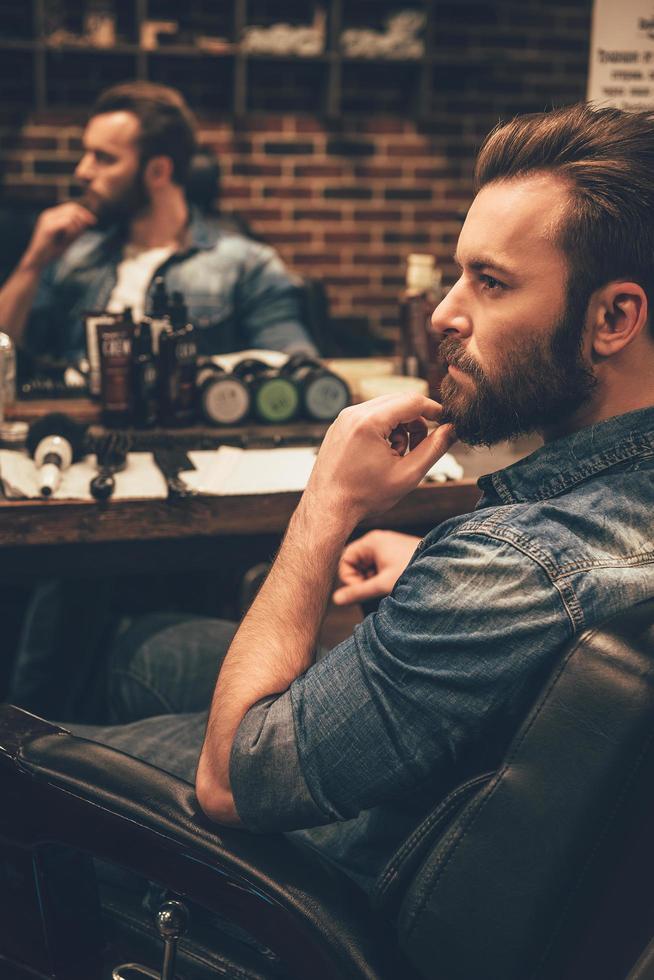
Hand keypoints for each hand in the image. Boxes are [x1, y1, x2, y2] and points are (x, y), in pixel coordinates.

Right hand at [20, 201, 96, 270]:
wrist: (37, 262)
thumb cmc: (51, 253)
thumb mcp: (68, 240)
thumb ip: (76, 231)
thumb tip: (88, 222)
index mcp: (51, 216)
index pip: (71, 207)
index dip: (84, 213)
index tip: (94, 222)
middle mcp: (48, 214)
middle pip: (72, 208)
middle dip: (84, 217)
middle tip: (91, 226)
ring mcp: (47, 219)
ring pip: (71, 215)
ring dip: (77, 228)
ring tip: (71, 239)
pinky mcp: (48, 227)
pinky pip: (67, 223)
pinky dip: (72, 231)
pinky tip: (67, 239)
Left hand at [301, 393, 455, 529]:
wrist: (327, 509)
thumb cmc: (363, 497)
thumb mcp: (407, 475)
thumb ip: (434, 449)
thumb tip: (452, 430)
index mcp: (369, 421)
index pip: (412, 401)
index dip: (434, 410)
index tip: (446, 422)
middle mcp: (353, 413)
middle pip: (398, 401)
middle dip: (416, 422)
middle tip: (421, 447)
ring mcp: (343, 419)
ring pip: (385, 409)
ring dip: (399, 428)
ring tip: (396, 457)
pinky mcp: (339, 427)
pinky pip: (369, 417)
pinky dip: (383, 431)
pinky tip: (381, 456)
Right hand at [333, 529, 420, 604]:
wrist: (442, 565)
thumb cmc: (413, 571)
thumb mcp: (383, 584)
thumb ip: (357, 592)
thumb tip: (336, 600)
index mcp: (371, 541)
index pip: (344, 560)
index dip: (349, 578)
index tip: (363, 590)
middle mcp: (376, 540)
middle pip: (354, 563)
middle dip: (361, 579)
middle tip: (375, 589)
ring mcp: (385, 546)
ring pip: (366, 567)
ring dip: (372, 580)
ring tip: (387, 586)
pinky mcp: (393, 553)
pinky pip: (377, 566)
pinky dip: (380, 577)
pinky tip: (392, 582)